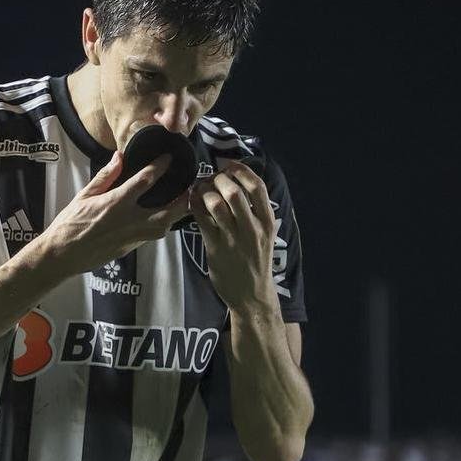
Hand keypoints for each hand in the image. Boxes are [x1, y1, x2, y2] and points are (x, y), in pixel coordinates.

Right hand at [40, 150, 191, 274]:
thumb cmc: (70, 224)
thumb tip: (119, 156)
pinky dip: (163, 224)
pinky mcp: (131, 247)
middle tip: (188, 188)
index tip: (168, 158)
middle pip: (168, 211)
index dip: (160, 166)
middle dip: (182, 199)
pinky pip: (154, 235)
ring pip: (165, 227)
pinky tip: (163, 216)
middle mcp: (129, 220)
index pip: (145, 180)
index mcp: (116, 203)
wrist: (63, 255)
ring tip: (181, 202)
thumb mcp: (84, 195)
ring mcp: (132, 236)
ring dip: (176, 214)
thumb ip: (105, 176)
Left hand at [189, 161, 279, 311]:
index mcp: (267, 222)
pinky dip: (195, 206)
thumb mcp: (266, 235)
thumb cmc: (256, 261)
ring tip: (200, 190)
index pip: (257, 187)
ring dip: (205, 192)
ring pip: (216, 205)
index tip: (230, 166)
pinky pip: (201, 220)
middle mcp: (252, 229)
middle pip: (234, 192)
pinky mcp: (215, 249)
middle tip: (212, 179)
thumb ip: (257, 212)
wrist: (251, 294)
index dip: (241, 171)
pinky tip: (192, 202)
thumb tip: (241, 183)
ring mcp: (233, 240)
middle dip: (220, 180)